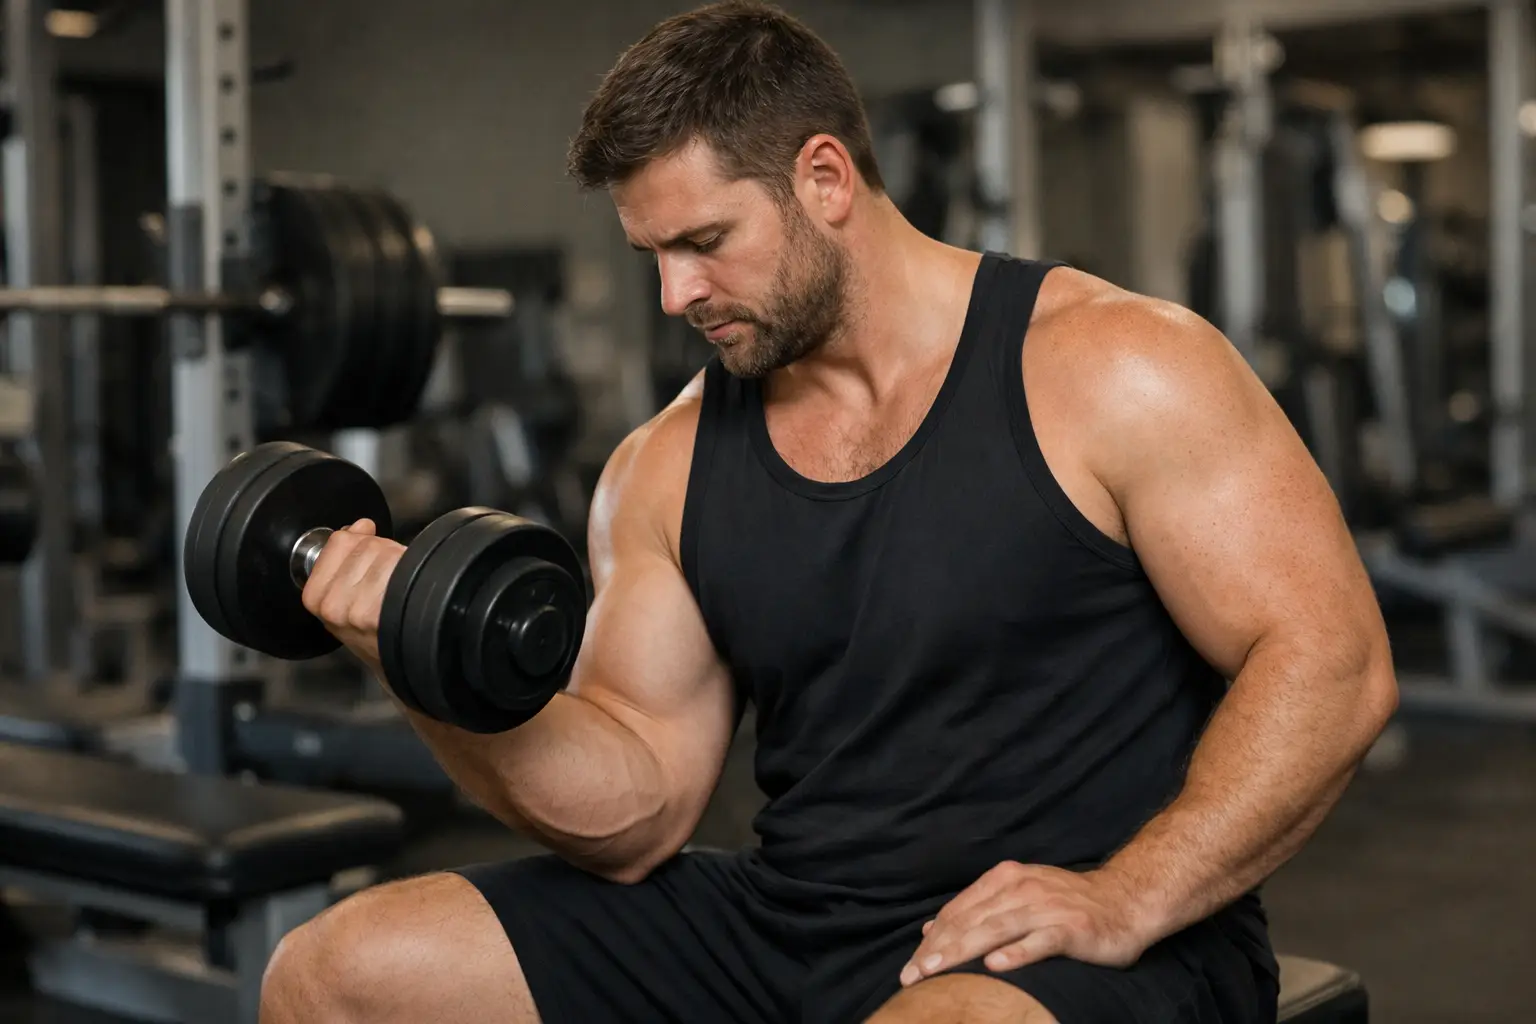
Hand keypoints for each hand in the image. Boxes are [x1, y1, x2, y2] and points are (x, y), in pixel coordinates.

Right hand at [299, 518, 406, 667]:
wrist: (398, 662)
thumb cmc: (374, 631)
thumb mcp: (344, 596)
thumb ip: (344, 557)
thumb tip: (361, 526)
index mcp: (315, 596)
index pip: (339, 541)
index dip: (360, 543)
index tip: (366, 561)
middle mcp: (332, 604)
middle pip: (365, 544)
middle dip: (381, 554)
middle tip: (385, 581)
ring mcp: (355, 608)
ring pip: (383, 551)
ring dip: (396, 562)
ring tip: (395, 588)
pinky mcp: (379, 610)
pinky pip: (396, 564)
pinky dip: (408, 569)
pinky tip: (404, 591)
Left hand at [899, 861, 1152, 986]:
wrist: (1124, 900)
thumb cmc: (1066, 904)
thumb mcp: (1017, 896)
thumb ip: (977, 910)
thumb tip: (931, 930)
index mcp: (1004, 879)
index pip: (958, 911)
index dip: (932, 940)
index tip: (911, 967)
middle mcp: (1021, 889)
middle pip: (970, 921)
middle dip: (937, 950)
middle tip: (912, 976)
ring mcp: (1046, 908)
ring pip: (996, 929)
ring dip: (962, 951)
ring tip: (937, 971)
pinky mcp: (1070, 929)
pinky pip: (1039, 942)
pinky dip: (1016, 953)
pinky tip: (995, 966)